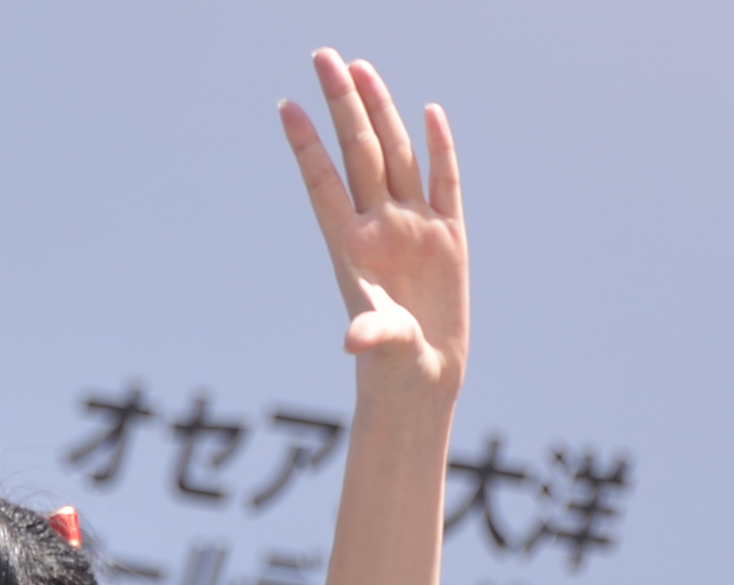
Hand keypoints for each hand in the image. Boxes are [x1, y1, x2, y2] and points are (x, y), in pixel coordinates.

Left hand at [279, 50, 464, 394]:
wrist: (423, 379)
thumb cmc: (392, 367)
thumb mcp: (381, 350)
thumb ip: (370, 334)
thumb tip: (352, 341)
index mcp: (352, 248)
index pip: (324, 183)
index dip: (306, 145)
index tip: (285, 105)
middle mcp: (379, 227)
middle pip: (359, 152)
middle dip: (341, 104)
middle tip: (323, 56)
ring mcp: (414, 226)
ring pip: (396, 155)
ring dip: (380, 111)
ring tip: (361, 68)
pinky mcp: (448, 235)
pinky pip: (446, 182)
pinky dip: (440, 147)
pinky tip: (429, 112)